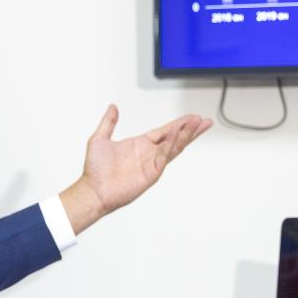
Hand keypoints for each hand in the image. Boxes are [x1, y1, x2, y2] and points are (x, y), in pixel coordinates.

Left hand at [59, 105, 210, 233]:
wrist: (93, 190)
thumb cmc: (95, 170)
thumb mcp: (100, 139)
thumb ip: (109, 122)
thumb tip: (113, 107)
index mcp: (141, 144)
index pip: (165, 131)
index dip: (179, 124)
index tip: (192, 117)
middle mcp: (149, 153)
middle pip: (175, 138)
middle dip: (191, 129)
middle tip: (204, 121)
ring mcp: (152, 164)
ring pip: (174, 147)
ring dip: (186, 135)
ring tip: (198, 124)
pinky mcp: (151, 174)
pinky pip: (164, 157)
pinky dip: (171, 145)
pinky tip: (177, 133)